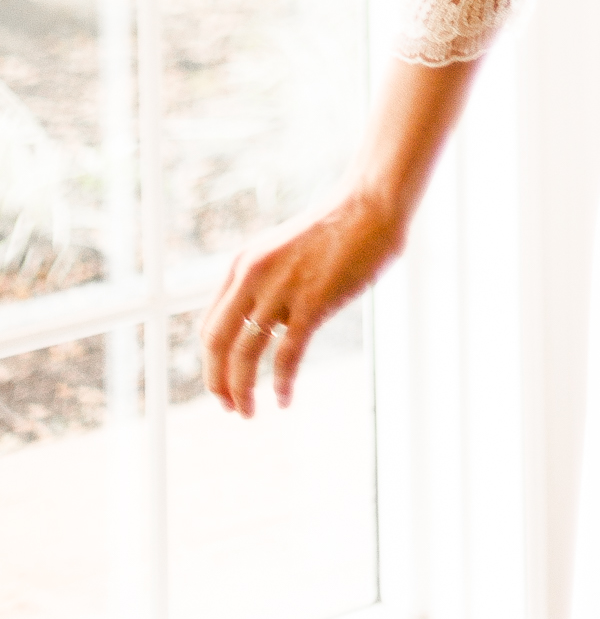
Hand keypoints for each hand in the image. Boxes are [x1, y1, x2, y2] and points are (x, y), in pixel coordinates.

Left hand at [200, 183, 405, 416]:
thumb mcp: (284, 252)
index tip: (224, 384)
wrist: (370, 205)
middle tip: (230, 407)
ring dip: (242, 391)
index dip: (212, 362)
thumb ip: (270, 285)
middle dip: (218, 382)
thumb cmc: (335, 228)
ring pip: (245, 354)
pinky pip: (287, 355)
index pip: (211, 325)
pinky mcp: (312, 301)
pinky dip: (282, 383)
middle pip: (217, 343)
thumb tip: (273, 329)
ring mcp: (281, 288)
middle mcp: (253, 275)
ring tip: (250, 413)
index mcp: (243, 264)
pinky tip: (285, 400)